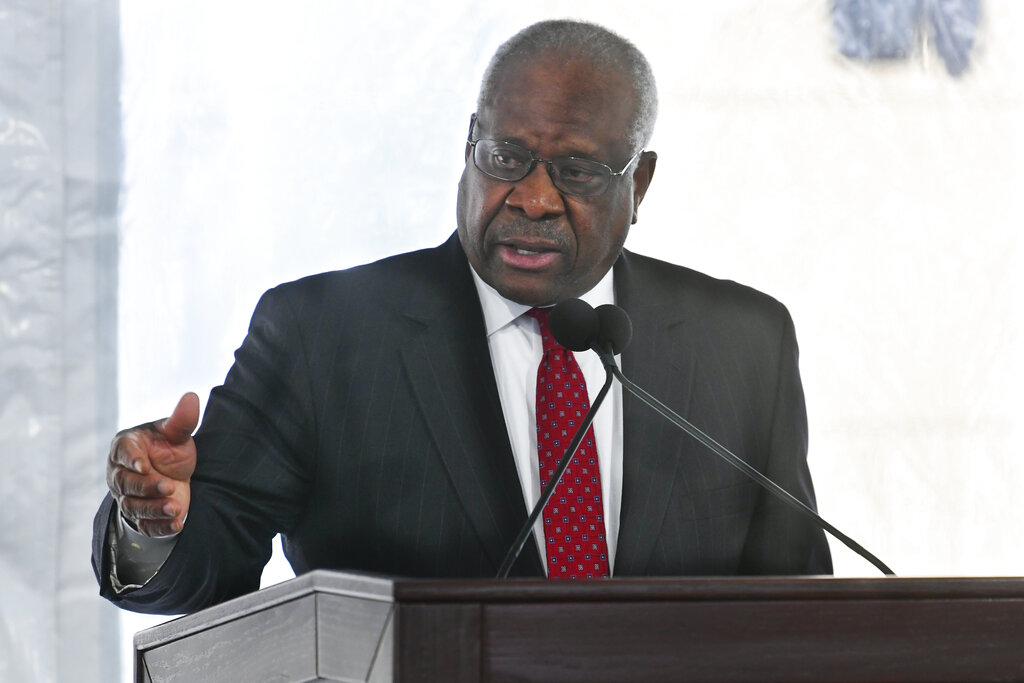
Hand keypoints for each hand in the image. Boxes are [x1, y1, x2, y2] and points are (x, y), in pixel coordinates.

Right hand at [107, 392, 199, 536]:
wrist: (173, 475)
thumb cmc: (169, 449)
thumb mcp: (176, 434)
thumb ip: (181, 420)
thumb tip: (191, 397)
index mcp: (126, 446)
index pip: (123, 452)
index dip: (131, 459)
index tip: (144, 465)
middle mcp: (120, 472)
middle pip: (126, 483)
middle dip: (147, 487)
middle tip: (168, 487)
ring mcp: (127, 497)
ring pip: (134, 506)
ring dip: (154, 508)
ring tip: (175, 507)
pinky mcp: (140, 517)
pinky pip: (145, 525)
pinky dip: (160, 527)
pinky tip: (177, 524)